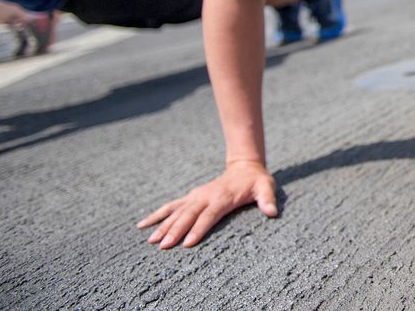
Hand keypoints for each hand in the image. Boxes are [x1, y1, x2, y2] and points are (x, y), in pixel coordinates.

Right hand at [136, 160, 276, 248]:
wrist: (244, 167)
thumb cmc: (256, 181)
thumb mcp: (266, 187)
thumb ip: (268, 199)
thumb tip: (272, 212)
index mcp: (223, 197)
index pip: (209, 215)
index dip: (199, 229)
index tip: (187, 243)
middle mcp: (206, 196)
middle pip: (189, 216)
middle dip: (175, 231)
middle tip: (163, 246)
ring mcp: (196, 196)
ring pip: (176, 212)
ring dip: (163, 226)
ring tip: (150, 241)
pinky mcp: (191, 197)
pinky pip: (171, 206)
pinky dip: (157, 215)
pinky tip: (142, 225)